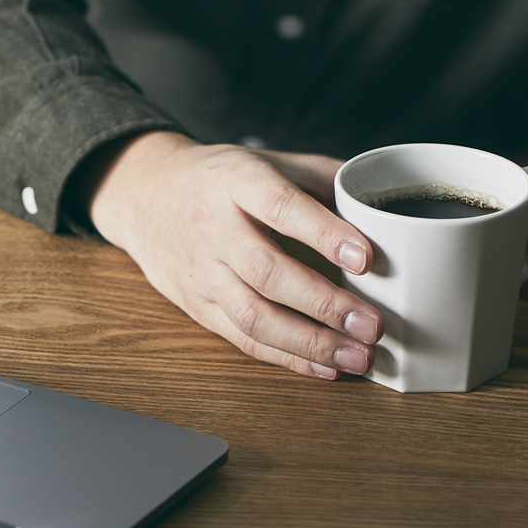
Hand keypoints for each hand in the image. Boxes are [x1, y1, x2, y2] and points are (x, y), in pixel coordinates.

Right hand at [84, 131, 384, 379]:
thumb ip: (324, 178)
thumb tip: (383, 208)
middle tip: (373, 324)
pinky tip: (325, 368)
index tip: (366, 258)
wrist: (145, 195)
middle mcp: (212, 227)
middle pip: (267, 272)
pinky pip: (243, 339)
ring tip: (358, 357)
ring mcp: (201, 271)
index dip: (323, 234)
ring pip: (254, 316)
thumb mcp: (268, 160)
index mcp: (236, 180)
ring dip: (310, 343)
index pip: (280, 206)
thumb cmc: (221, 178)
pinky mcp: (197, 306)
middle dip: (324, 304)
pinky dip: (287, 358)